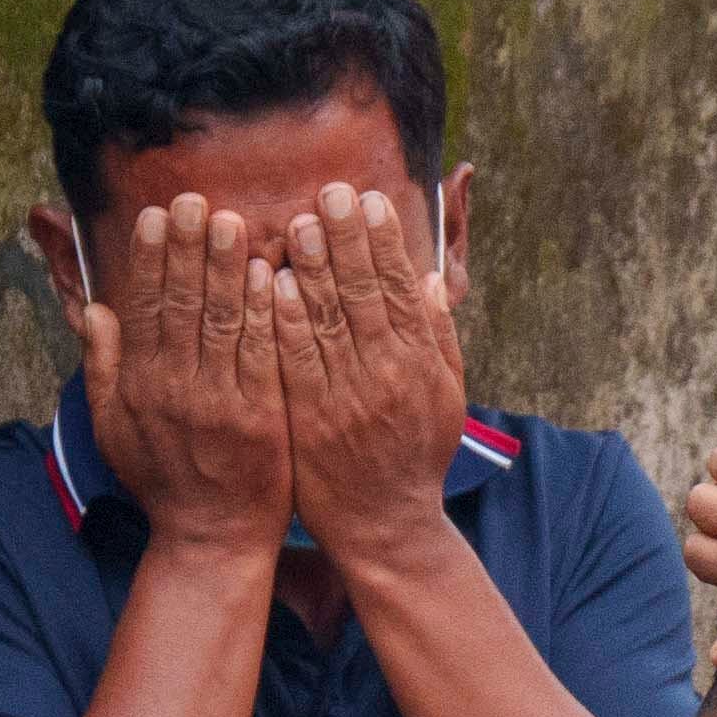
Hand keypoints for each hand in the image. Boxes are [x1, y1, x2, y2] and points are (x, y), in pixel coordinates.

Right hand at [77, 193, 288, 557]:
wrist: (212, 536)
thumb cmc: (164, 479)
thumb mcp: (115, 427)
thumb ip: (104, 367)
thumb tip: (93, 311)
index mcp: (139, 383)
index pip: (144, 307)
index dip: (149, 258)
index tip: (156, 214)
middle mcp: (174, 387)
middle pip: (180, 303)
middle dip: (187, 248)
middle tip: (195, 198)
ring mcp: (218, 401)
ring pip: (221, 321)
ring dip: (226, 268)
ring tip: (232, 220)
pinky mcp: (261, 416)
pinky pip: (262, 354)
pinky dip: (265, 313)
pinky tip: (272, 275)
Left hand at [262, 183, 471, 573]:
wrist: (384, 524)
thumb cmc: (413, 455)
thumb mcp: (444, 396)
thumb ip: (436, 338)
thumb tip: (430, 282)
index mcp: (420, 363)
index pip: (400, 289)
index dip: (384, 243)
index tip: (369, 202)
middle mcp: (387, 374)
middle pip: (365, 294)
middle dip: (348, 239)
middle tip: (331, 192)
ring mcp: (347, 397)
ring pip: (329, 321)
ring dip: (313, 270)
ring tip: (297, 223)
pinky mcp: (311, 419)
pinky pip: (295, 362)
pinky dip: (285, 322)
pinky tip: (272, 286)